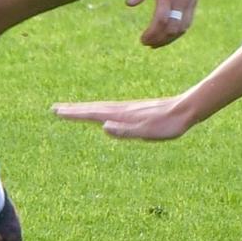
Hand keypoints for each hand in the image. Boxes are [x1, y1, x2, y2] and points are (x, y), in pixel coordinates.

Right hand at [53, 97, 192, 140]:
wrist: (186, 110)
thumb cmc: (168, 125)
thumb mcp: (147, 132)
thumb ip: (126, 131)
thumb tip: (104, 126)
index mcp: (121, 115)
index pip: (92, 113)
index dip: (74, 113)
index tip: (57, 111)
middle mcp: (122, 109)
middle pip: (93, 108)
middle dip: (74, 109)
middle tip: (55, 109)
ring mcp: (129, 109)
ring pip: (102, 108)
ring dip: (85, 109)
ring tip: (72, 110)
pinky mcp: (136, 111)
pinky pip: (111, 110)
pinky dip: (100, 111)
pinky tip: (102, 115)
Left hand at [128, 0, 205, 46]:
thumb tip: (129, 5)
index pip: (161, 21)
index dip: (151, 34)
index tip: (142, 39)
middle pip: (173, 29)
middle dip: (160, 40)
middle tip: (147, 43)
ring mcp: (191, 0)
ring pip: (183, 28)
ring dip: (170, 39)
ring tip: (157, 43)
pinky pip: (188, 21)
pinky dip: (179, 31)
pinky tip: (170, 33)